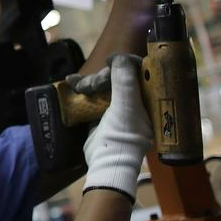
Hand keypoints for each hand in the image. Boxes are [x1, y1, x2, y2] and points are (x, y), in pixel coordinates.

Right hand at [78, 54, 152, 201]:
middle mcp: (135, 103)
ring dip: (90, 82)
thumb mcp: (126, 107)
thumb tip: (120, 57)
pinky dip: (82, 87)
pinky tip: (71, 81)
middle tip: (93, 84)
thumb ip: (125, 81)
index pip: (141, 74)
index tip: (112, 61)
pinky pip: (93, 95)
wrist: (106, 163)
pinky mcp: (101, 113)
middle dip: (102, 77)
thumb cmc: (123, 136)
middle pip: (119, 78)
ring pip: (104, 85)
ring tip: (80, 86)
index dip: (127, 64)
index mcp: (149, 101)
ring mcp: (117, 108)